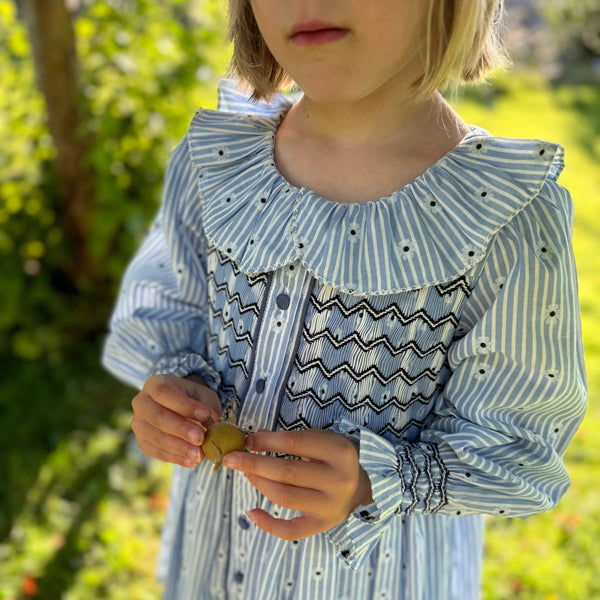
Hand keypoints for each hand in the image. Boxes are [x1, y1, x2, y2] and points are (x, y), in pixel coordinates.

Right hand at [131, 374, 220, 467]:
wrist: (179, 407)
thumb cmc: (192, 398)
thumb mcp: (203, 396)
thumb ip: (206, 407)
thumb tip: (211, 423)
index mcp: (155, 383)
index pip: (164, 392)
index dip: (184, 405)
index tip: (205, 415)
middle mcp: (141, 402)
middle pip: (157, 416)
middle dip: (181, 429)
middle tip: (201, 438)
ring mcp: (138, 423)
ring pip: (154, 437)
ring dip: (178, 447)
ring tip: (199, 455)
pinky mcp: (142, 441)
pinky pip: (155, 451)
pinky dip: (174, 457)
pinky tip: (191, 461)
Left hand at [223, 429, 372, 540]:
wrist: (361, 487)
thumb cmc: (333, 458)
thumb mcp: (321, 440)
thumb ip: (291, 439)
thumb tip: (254, 439)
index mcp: (339, 451)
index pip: (294, 443)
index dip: (267, 441)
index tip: (246, 440)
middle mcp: (337, 479)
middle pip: (286, 472)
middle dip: (254, 464)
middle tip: (231, 458)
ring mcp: (330, 505)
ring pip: (285, 497)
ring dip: (259, 484)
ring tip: (245, 473)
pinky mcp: (322, 525)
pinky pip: (291, 530)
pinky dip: (268, 524)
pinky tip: (251, 512)